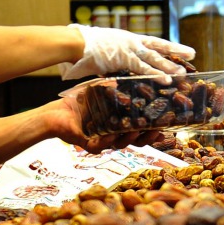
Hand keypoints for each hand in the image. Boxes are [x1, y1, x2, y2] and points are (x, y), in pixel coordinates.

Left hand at [48, 97, 164, 152]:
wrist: (59, 111)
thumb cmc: (83, 101)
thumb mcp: (106, 91)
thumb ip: (122, 89)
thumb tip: (143, 79)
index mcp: (121, 125)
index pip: (141, 132)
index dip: (153, 132)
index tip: (164, 130)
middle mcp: (114, 136)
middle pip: (135, 141)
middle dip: (146, 137)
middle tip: (155, 131)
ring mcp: (102, 141)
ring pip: (120, 144)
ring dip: (129, 139)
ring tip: (136, 131)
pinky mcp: (88, 144)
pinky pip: (99, 146)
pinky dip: (105, 141)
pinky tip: (110, 134)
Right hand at [59, 25, 195, 81]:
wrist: (73, 43)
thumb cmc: (82, 48)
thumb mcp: (101, 53)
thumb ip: (111, 62)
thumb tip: (111, 70)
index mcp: (127, 39)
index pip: (151, 42)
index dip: (165, 46)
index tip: (179, 48)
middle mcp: (131, 41)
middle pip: (158, 46)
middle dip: (176, 50)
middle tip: (193, 54)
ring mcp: (128, 49)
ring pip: (154, 57)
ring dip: (169, 65)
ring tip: (184, 73)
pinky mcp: (123, 59)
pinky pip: (142, 68)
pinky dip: (155, 74)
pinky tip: (167, 80)